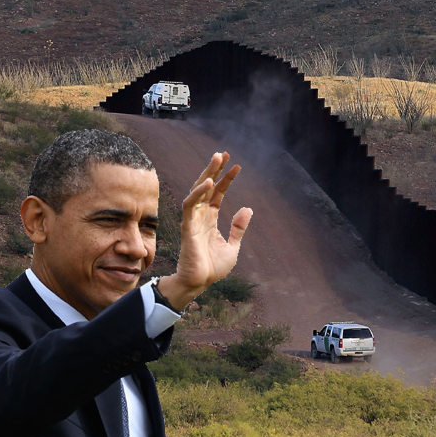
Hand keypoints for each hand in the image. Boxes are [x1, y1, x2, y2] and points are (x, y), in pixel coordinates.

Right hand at [157, 152, 252, 309]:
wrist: (201, 282)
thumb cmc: (213, 267)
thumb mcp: (233, 246)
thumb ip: (238, 228)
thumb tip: (247, 208)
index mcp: (210, 219)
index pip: (218, 194)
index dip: (226, 179)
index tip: (237, 166)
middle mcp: (201, 216)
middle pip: (207, 187)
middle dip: (214, 170)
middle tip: (223, 154)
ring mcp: (193, 220)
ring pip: (197, 191)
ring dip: (207, 174)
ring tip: (217, 159)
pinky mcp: (188, 227)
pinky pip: (190, 206)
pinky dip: (199, 193)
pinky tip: (209, 182)